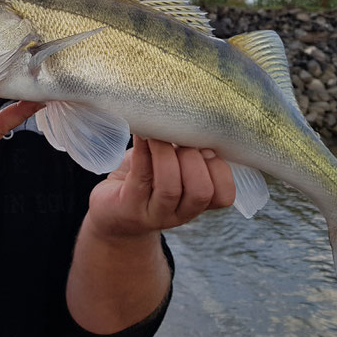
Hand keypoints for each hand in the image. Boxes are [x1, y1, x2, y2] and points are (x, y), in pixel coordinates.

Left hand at [85, 135, 234, 239]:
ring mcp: (154, 214)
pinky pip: (140, 176)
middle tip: (179, 139)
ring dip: (166, 154)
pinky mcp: (129, 206)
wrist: (112, 210)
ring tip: (158, 134)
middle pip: (200, 191)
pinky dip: (143, 151)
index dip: (219, 169)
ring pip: (170, 188)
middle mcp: (180, 214)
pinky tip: (141, 135)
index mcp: (197, 204)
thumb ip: (189, 153)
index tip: (206, 147)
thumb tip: (196, 123)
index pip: (224, 196)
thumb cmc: (146, 179)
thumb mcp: (174, 166)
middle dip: (193, 158)